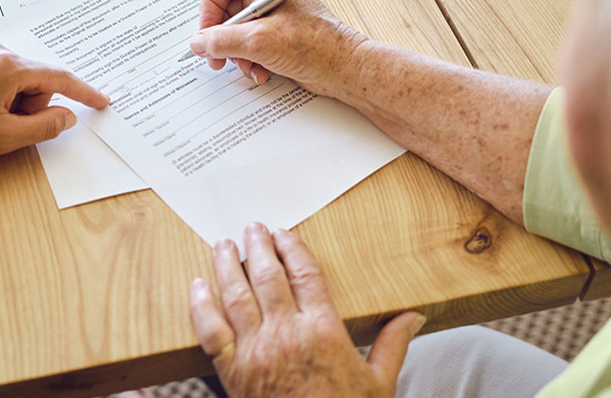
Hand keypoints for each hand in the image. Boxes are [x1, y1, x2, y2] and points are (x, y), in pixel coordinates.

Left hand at [0, 40, 108, 162]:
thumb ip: (43, 126)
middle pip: (35, 77)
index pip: (58, 77)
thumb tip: (67, 116)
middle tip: (6, 127)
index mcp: (7, 66)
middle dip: (31, 104)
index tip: (101, 101)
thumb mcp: (2, 138)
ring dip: (10, 99)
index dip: (83, 92)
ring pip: (14, 75)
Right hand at [187, 0, 369, 98]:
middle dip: (221, 37)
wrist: (346, 70)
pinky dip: (249, 60)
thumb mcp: (259, 42)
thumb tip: (198, 42)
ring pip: (236, 30)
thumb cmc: (317, 46)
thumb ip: (221, 40)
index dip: (209, 4)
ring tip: (249, 67)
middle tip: (216, 57)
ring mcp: (274, 15)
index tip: (207, 31)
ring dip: (236, 53)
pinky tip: (261, 72)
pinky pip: (250, 44)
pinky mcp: (278, 36)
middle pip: (226, 8)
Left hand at [189, 222, 425, 397]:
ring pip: (236, 295)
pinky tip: (198, 285)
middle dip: (258, 246)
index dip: (292, 248)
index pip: (305, 275)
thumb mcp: (379, 384)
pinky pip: (210, 330)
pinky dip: (201, 305)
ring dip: (228, 265)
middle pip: (268, 276)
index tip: (283, 233)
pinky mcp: (232, 371)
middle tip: (252, 227)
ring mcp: (255, 352)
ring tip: (224, 244)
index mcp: (324, 332)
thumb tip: (413, 315)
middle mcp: (287, 334)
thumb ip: (392, 344)